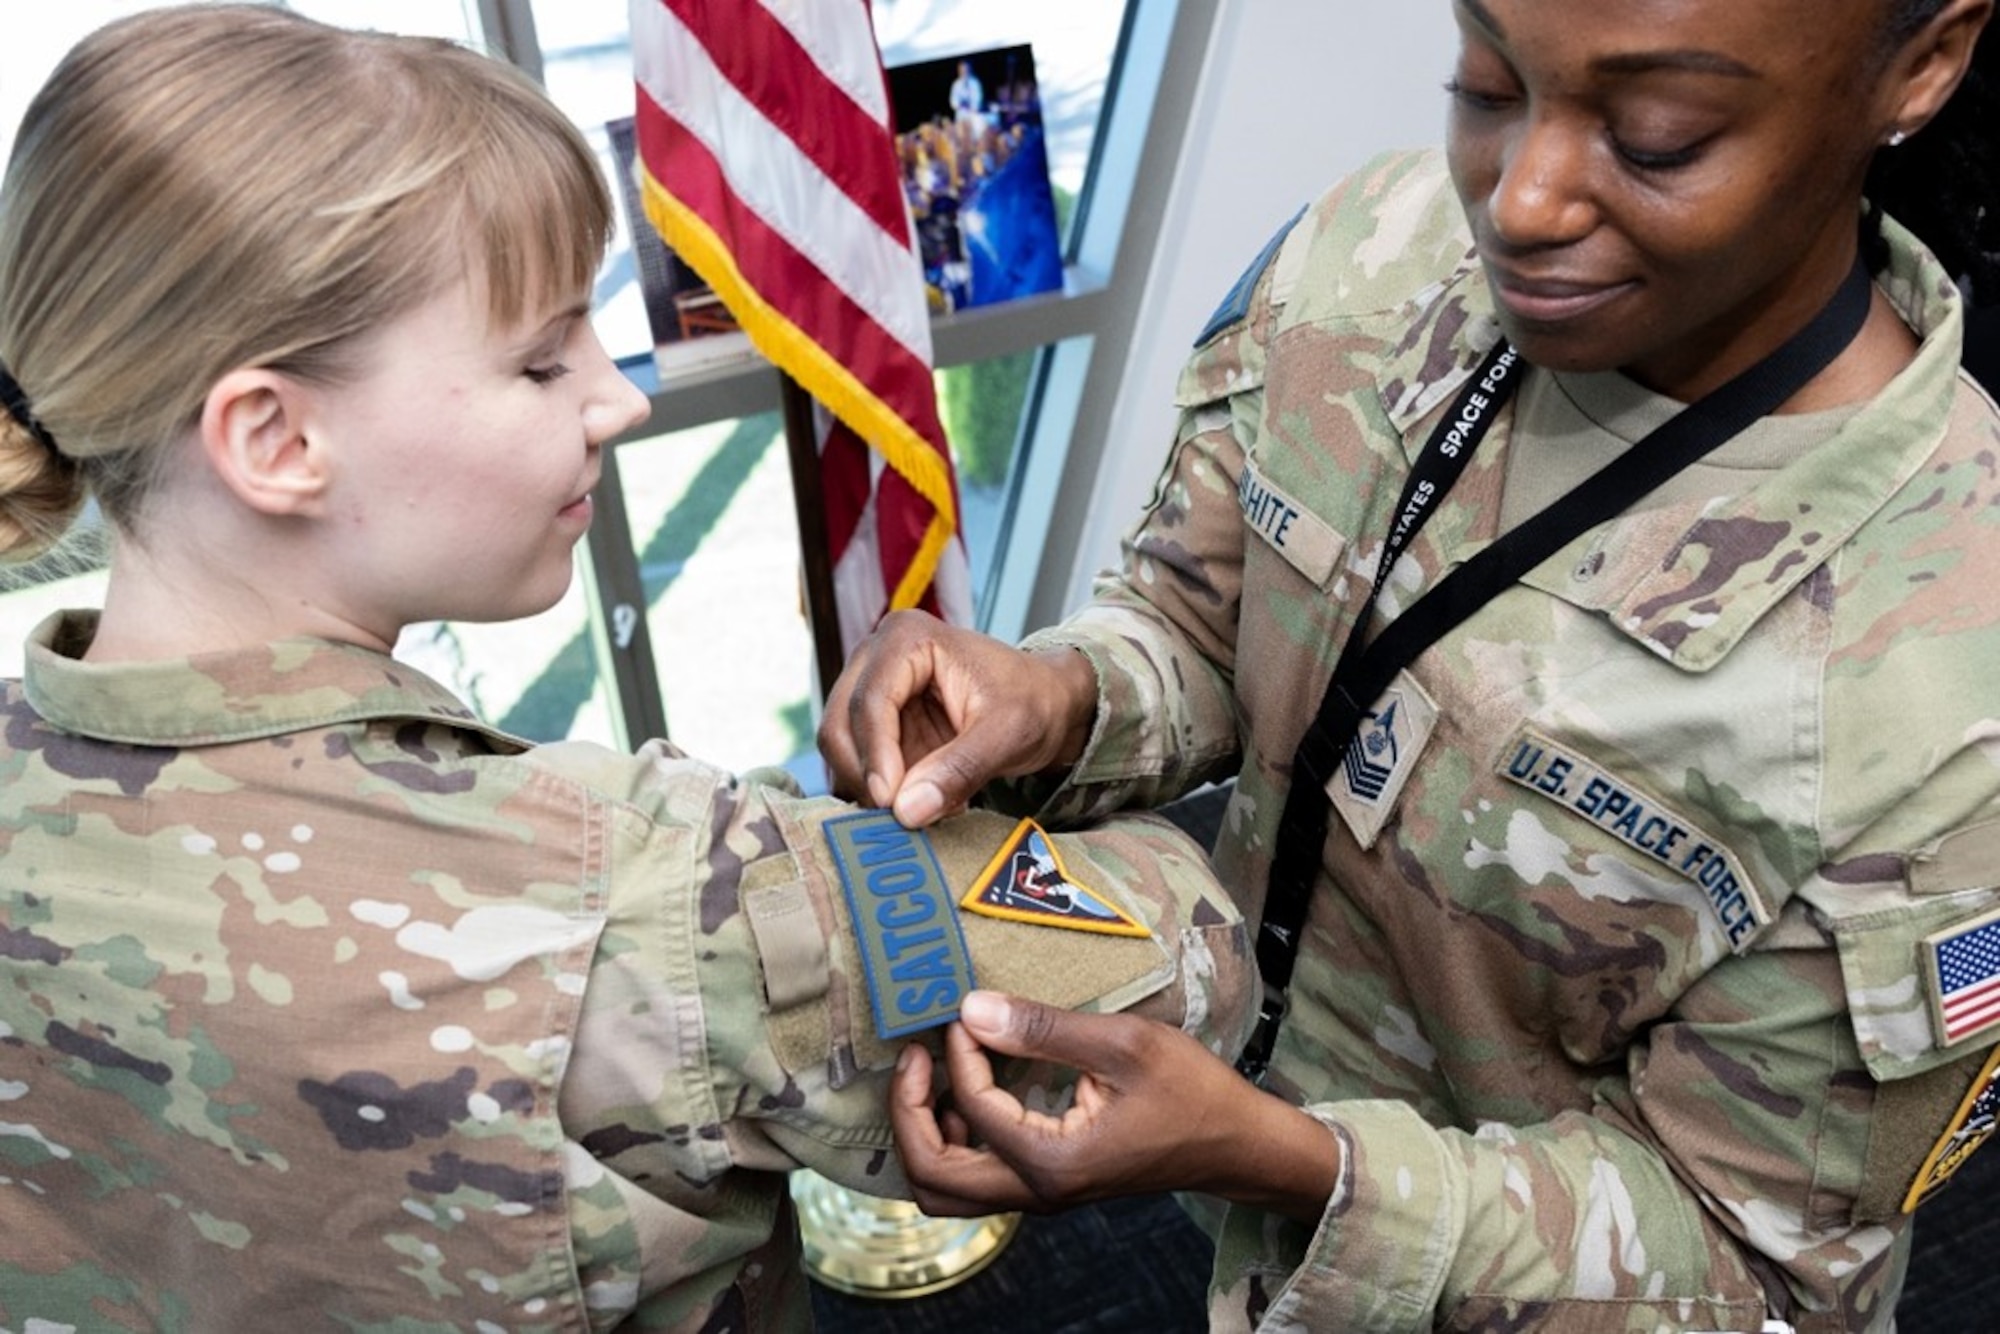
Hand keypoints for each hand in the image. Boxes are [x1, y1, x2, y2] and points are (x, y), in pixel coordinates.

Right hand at [819, 611, 1096, 826]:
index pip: (871, 700)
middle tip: (903, 816)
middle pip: (841, 725)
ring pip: (842, 750)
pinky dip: (883, 790)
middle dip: (867, 775)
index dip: (875, 755)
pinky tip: (925, 800)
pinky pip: (859, 765)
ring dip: (874, 787)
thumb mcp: (1008, 734)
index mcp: (908, 638)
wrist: (1046, 703)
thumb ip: (959, 769)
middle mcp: (877, 657)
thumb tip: (906, 811)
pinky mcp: (877, 724)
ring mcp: (871, 690)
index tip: (889, 802)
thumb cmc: (1032, 702)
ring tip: (929, 805)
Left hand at [891, 991, 1340, 1222]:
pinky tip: (970, 1092)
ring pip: (946, 1188)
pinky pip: (975, 1178)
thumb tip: (971, 1009)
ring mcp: (1041, 1194)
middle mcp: (1038, 1191)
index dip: (958, 1057)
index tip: (966, 1013)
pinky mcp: (1047, 1183)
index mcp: (1054, 1162)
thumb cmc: (1192, 1091)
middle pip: (932, 1178)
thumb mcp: (1123, 1044)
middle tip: (915, 1057)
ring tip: (933, 1075)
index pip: (973, 1111)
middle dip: (908, 1114)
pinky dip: (954, 1139)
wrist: (1235, 1143)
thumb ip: (1043, 1028)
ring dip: (925, 1133)